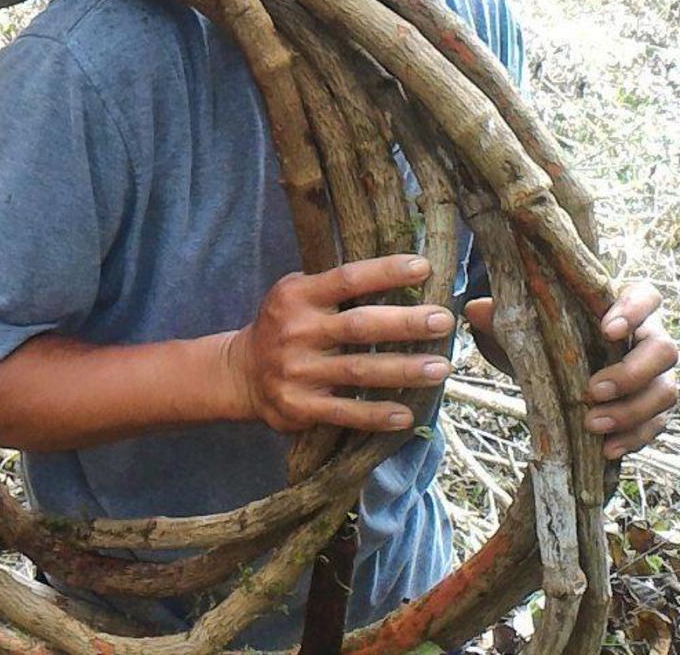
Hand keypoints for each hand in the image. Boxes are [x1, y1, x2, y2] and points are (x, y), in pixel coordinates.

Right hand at [228, 254, 455, 433]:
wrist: (240, 373)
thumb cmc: (285, 326)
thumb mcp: (298, 295)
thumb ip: (337, 286)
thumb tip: (405, 273)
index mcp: (298, 296)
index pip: (347, 279)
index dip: (385, 272)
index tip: (423, 268)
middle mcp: (297, 331)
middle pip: (359, 326)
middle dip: (406, 323)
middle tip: (443, 321)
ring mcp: (297, 371)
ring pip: (359, 371)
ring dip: (404, 370)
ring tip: (441, 367)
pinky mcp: (299, 406)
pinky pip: (344, 412)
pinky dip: (376, 415)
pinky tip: (406, 415)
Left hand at [464, 283, 677, 458]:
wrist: (560, 363)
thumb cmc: (549, 334)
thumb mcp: (527, 322)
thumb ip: (505, 314)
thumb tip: (474, 309)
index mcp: (626, 306)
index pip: (646, 297)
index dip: (634, 311)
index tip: (607, 328)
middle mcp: (650, 338)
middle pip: (665, 351)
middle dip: (631, 373)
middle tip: (592, 390)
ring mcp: (656, 376)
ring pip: (666, 392)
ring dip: (631, 411)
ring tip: (592, 424)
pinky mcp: (652, 409)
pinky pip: (655, 425)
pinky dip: (633, 438)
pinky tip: (606, 449)